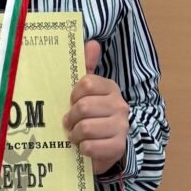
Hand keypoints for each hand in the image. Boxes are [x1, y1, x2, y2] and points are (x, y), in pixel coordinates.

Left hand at [63, 40, 128, 175]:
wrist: (107, 147)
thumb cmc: (93, 116)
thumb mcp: (88, 91)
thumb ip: (87, 66)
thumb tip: (92, 42)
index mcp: (110, 87)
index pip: (86, 83)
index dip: (73, 95)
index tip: (71, 102)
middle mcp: (120, 105)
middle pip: (83, 107)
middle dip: (71, 118)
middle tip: (69, 123)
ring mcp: (121, 126)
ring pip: (86, 128)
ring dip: (75, 135)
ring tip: (75, 136)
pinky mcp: (119, 146)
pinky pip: (91, 146)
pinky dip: (83, 148)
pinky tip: (84, 147)